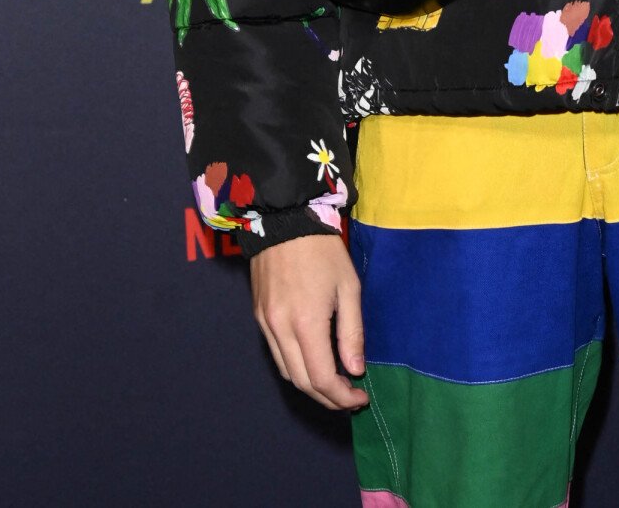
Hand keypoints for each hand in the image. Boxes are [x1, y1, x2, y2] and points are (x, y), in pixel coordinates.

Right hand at [249, 234, 369, 410]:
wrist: (285, 220)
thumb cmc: (323, 250)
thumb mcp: (348, 286)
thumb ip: (352, 332)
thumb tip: (355, 371)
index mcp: (306, 322)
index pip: (321, 378)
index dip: (341, 397)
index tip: (360, 398)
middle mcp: (280, 329)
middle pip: (302, 383)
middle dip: (327, 398)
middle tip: (350, 398)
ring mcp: (265, 324)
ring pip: (286, 372)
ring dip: (310, 386)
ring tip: (335, 384)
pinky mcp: (258, 317)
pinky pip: (276, 354)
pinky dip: (295, 367)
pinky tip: (313, 361)